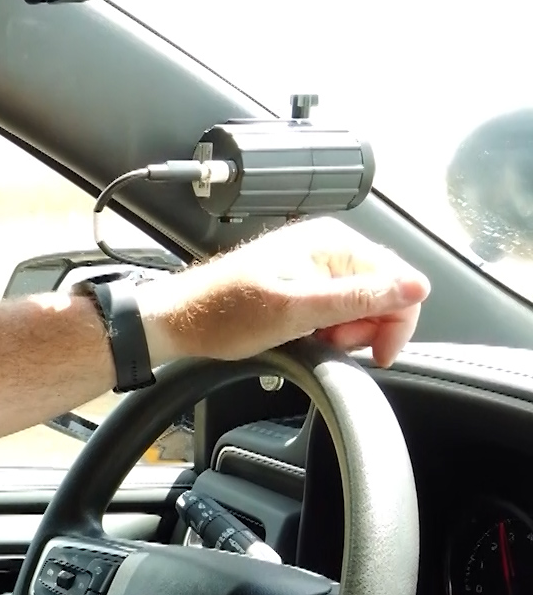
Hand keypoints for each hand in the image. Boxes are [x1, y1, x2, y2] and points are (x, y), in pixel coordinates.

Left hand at [135, 217, 430, 368]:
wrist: (179, 320)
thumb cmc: (224, 313)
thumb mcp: (298, 310)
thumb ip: (359, 298)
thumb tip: (416, 287)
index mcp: (332, 242)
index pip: (401, 280)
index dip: (395, 322)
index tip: (375, 353)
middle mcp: (328, 247)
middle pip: (384, 294)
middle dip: (366, 327)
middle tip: (330, 341)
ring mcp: (315, 265)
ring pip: (362, 306)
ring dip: (345, 331)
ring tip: (310, 336)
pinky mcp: (303, 284)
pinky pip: (337, 309)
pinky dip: (328, 328)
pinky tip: (304, 334)